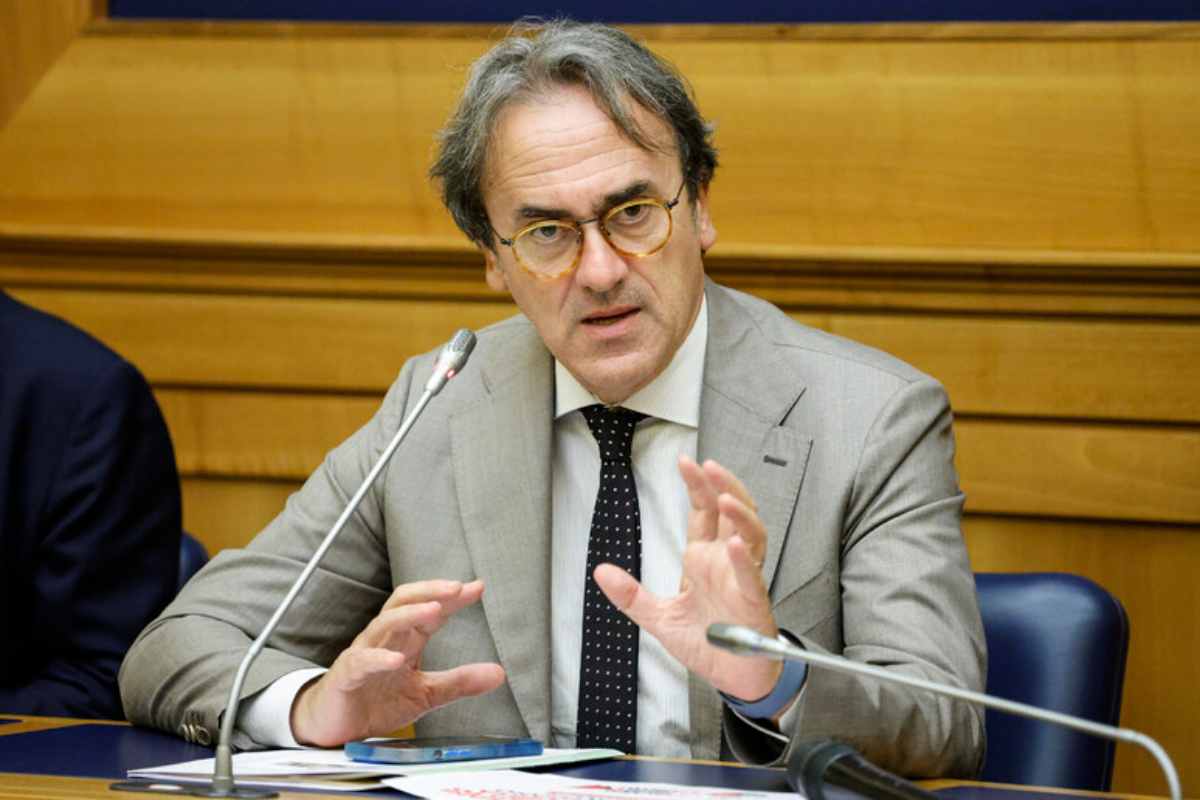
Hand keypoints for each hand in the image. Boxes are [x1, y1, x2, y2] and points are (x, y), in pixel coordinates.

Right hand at [290, 579, 505, 746]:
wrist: (335, 729)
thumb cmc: (376, 703)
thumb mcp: (426, 694)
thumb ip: (459, 682)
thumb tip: (499, 673)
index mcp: (403, 641)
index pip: (429, 609)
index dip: (452, 598)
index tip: (477, 587)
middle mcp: (383, 640)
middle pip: (403, 602)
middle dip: (430, 591)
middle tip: (457, 587)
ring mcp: (363, 654)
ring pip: (384, 623)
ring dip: (410, 615)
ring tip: (435, 610)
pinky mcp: (346, 676)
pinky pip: (362, 661)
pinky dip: (379, 659)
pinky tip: (397, 660)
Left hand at [593, 456, 782, 701]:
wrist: (733, 677)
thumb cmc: (707, 643)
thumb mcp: (660, 618)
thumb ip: (631, 595)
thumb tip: (601, 573)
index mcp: (703, 561)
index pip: (703, 513)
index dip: (697, 486)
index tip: (686, 463)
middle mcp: (725, 564)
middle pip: (731, 514)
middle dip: (722, 487)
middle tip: (708, 467)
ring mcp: (741, 580)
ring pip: (751, 536)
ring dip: (740, 515)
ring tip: (725, 499)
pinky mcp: (753, 603)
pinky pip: (751, 577)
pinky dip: (743, 560)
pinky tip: (734, 546)